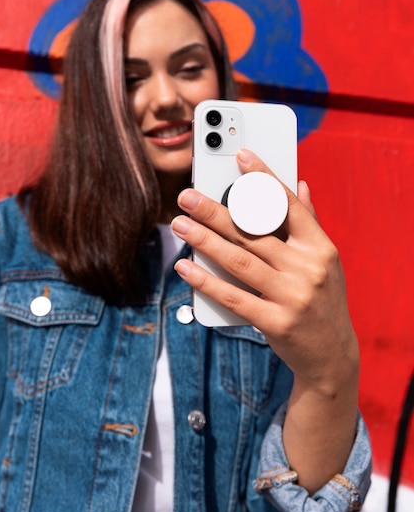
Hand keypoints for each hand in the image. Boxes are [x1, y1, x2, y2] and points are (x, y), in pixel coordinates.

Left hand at [172, 148, 358, 394]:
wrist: (332, 356)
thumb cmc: (323, 300)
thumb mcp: (325, 261)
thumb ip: (309, 222)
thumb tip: (301, 184)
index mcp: (320, 248)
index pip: (288, 205)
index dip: (264, 178)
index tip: (241, 155)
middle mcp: (307, 268)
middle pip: (254, 232)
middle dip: (216, 211)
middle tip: (186, 196)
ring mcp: (292, 296)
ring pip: (239, 260)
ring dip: (204, 240)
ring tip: (180, 224)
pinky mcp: (275, 322)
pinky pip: (233, 297)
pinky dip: (206, 281)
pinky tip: (185, 267)